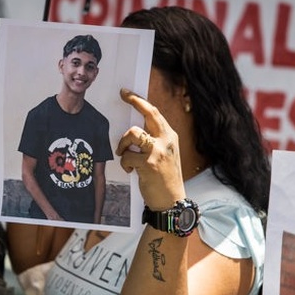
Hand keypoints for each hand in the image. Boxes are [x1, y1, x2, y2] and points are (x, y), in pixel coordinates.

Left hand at [115, 88, 185, 210]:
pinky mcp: (148, 164)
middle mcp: (166, 141)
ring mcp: (157, 152)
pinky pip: (127, 157)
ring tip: (124, 154)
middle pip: (148, 114)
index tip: (127, 94)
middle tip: (122, 97)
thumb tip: (135, 128)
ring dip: (123, 144)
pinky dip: (124, 163)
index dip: (140, 101)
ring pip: (132, 134)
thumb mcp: (165, 154)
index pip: (155, 113)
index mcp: (170, 137)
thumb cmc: (165, 178)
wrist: (171, 201)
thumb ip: (154, 140)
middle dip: (134, 101)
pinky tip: (131, 170)